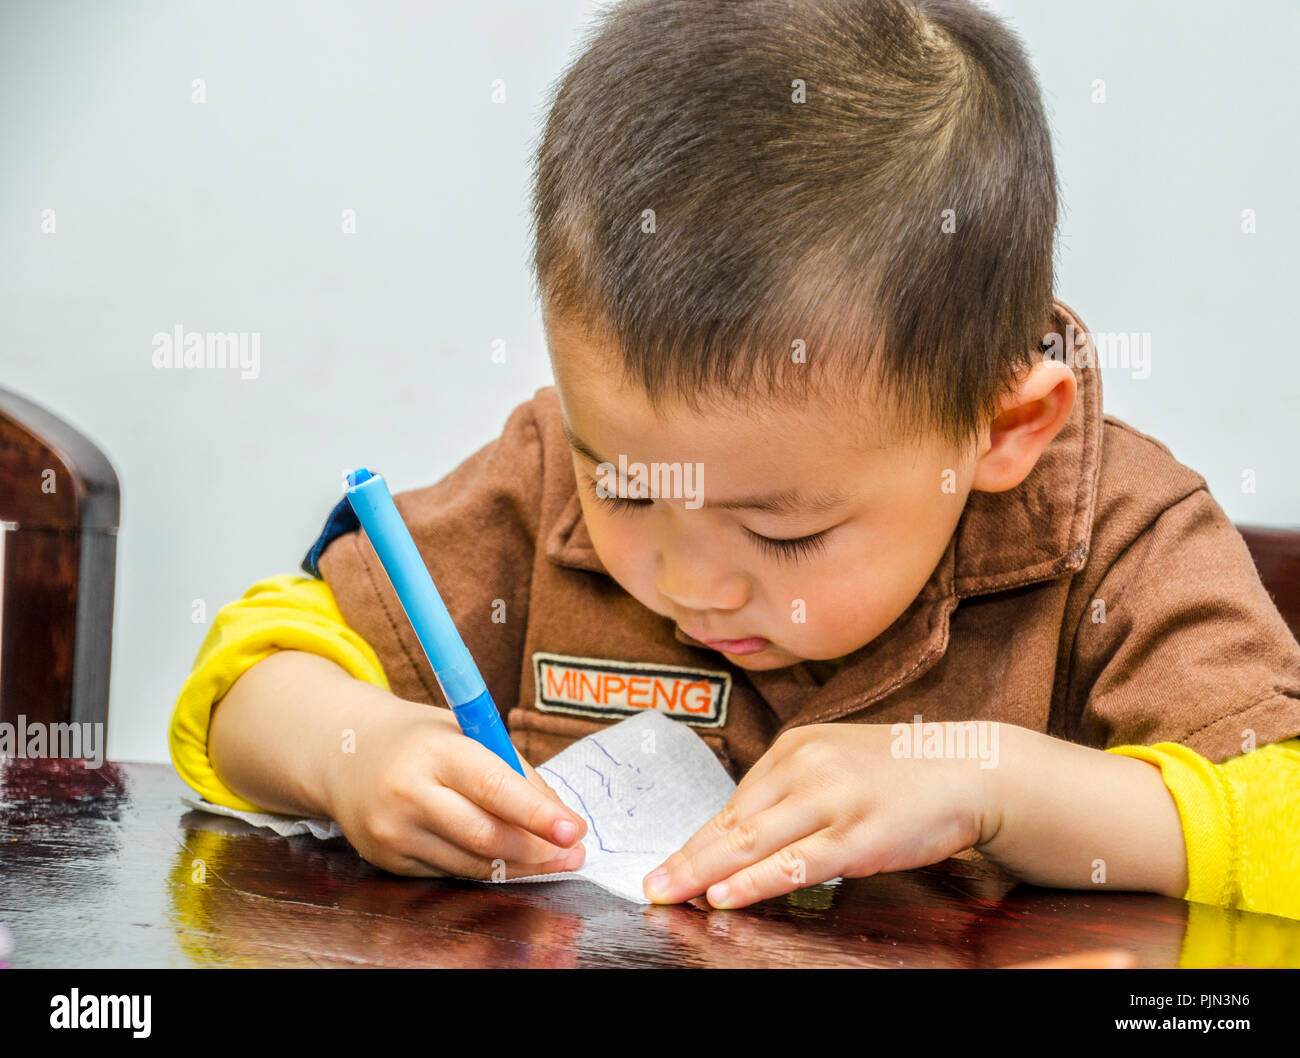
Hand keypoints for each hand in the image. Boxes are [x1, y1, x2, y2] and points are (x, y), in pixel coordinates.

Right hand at [324, 695, 588, 878]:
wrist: (345, 753)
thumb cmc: (421, 739)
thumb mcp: (467, 733)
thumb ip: (512, 770)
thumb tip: (558, 818)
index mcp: (435, 750)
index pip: (495, 788)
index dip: (538, 814)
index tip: (574, 829)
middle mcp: (409, 792)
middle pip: (486, 835)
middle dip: (537, 849)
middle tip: (574, 851)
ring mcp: (393, 831)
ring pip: (472, 861)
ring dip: (519, 865)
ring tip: (553, 858)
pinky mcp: (387, 859)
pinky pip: (450, 871)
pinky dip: (483, 866)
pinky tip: (505, 858)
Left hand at [642, 721, 995, 907]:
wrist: (970, 768)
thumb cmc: (901, 773)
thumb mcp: (837, 761)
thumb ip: (793, 789)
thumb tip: (745, 832)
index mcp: (796, 747)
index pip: (735, 801)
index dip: (699, 838)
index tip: (669, 862)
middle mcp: (808, 766)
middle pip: (733, 821)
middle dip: (687, 857)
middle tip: (651, 883)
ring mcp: (833, 799)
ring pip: (754, 841)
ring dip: (706, 872)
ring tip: (672, 893)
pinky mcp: (860, 834)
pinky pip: (797, 863)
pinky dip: (755, 881)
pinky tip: (726, 895)